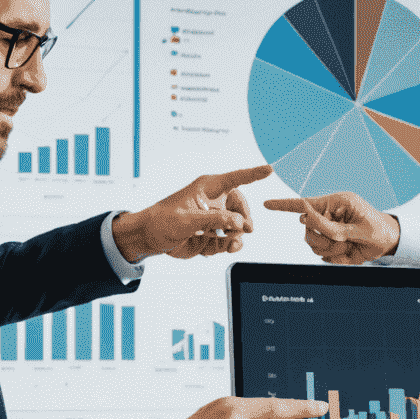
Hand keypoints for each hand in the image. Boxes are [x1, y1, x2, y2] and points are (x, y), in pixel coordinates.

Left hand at [111, 164, 271, 259]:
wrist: (150, 238)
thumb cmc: (162, 221)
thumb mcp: (189, 219)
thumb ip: (216, 219)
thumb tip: (239, 222)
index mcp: (207, 189)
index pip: (235, 179)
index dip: (253, 174)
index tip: (269, 169)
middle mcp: (213, 202)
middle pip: (241, 208)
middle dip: (245, 220)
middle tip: (245, 230)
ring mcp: (213, 219)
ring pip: (236, 227)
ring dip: (237, 237)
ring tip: (231, 246)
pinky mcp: (211, 235)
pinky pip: (227, 240)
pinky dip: (226, 246)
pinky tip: (219, 249)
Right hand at [263, 191, 398, 263]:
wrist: (389, 244)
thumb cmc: (378, 229)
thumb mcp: (357, 228)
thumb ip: (331, 226)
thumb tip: (306, 218)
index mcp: (335, 204)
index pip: (305, 204)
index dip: (284, 205)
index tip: (266, 204)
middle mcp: (328, 216)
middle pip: (307, 231)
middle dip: (323, 240)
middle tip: (342, 242)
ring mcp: (329, 231)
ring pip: (313, 245)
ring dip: (331, 249)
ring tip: (348, 247)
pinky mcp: (331, 245)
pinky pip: (322, 256)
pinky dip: (336, 258)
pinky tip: (349, 253)